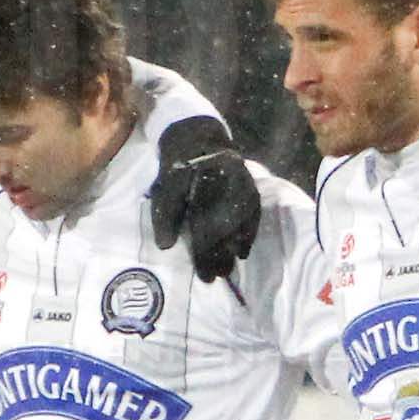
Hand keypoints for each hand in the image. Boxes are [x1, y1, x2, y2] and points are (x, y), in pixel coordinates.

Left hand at [145, 115, 259, 282]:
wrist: (198, 141)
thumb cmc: (178, 172)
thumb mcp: (164, 190)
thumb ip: (165, 217)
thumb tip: (166, 246)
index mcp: (202, 183)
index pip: (205, 226)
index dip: (204, 255)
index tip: (203, 276)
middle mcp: (227, 184)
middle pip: (224, 229)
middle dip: (219, 257)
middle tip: (214, 278)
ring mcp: (243, 184)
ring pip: (240, 224)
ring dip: (233, 250)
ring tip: (227, 270)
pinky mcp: (251, 187)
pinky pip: (254, 215)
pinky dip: (249, 235)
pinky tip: (242, 252)